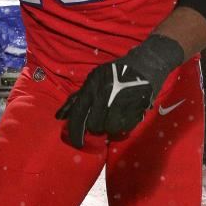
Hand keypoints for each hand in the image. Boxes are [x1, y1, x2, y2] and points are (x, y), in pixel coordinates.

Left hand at [55, 34, 183, 144]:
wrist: (146, 62)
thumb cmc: (115, 72)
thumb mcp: (94, 79)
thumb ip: (77, 98)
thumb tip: (59, 116)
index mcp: (93, 84)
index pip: (79, 112)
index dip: (75, 130)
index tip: (77, 143)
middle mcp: (106, 91)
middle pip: (95, 124)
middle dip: (96, 127)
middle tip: (101, 123)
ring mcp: (123, 98)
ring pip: (111, 127)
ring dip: (111, 127)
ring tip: (114, 117)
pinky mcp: (138, 104)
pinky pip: (127, 126)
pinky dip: (125, 125)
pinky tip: (126, 116)